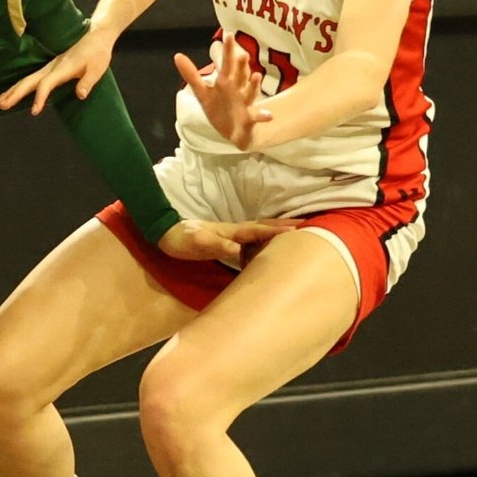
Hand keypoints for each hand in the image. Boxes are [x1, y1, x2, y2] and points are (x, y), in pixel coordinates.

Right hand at [0, 25, 117, 115]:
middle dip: (14, 94)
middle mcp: (51, 67)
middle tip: (0, 105)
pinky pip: (30, 79)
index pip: (46, 84)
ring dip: (11, 91)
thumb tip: (80, 95)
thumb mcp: (97, 68)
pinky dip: (17, 87)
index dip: (39, 97)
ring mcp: (48, 67)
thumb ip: (88, 82)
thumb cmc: (97, 54)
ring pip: (26, 80)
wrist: (95, 37)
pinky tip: (9, 93)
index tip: (34, 111)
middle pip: (29, 81)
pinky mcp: (48, 68)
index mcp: (62, 68)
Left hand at [156, 217, 303, 262]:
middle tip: (311, 228)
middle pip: (265, 228)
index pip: (260, 230)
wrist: (166, 233)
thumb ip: (216, 244)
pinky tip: (270, 248)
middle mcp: (235, 232)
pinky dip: (265, 242)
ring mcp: (232, 236)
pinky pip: (252, 242)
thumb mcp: (197, 243)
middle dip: (287, 227)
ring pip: (260, 234)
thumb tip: (236, 248)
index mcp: (232, 231)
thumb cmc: (182, 239)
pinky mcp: (227, 242)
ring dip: (279, 234)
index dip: (279, 231)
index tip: (301, 231)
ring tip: (298, 237)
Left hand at [176, 40, 271, 150]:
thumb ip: (191, 75)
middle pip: (239, 76)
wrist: (232, 132)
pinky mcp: (249, 119)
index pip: (226, 64)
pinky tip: (269, 115)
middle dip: (241, 66)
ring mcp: (244, 104)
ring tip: (257, 76)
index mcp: (226, 82)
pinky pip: (256, 117)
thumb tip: (177, 55)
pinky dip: (263, 116)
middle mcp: (237, 89)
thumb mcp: (202, 93)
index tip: (228, 35)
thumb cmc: (219, 108)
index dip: (227, 51)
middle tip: (243, 54)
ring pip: (250, 93)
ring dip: (254, 86)